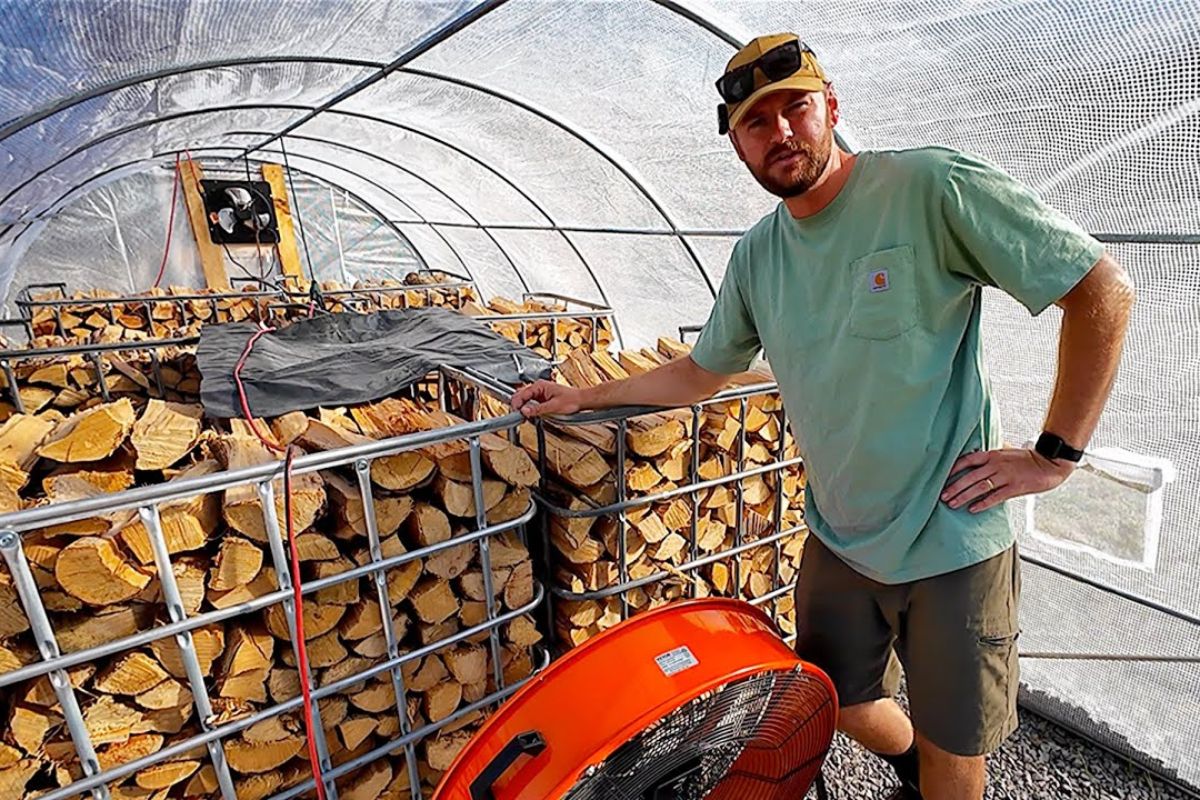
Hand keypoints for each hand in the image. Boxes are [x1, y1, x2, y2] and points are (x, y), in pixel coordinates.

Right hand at [510, 380, 583, 417]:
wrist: (580, 400)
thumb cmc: (571, 400)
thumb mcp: (553, 406)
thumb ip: (537, 409)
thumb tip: (525, 411)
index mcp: (540, 385)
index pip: (522, 394)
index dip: (517, 403)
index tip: (515, 412)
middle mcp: (538, 388)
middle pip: (521, 395)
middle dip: (517, 405)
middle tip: (517, 416)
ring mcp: (540, 393)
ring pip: (525, 399)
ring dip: (522, 407)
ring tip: (522, 416)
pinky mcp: (542, 399)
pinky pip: (531, 403)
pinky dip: (528, 409)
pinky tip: (528, 414)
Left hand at [941, 447, 1074, 512]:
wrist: (1049, 463)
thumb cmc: (1026, 459)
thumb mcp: (1005, 452)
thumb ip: (990, 457)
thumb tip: (972, 457)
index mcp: (992, 455)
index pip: (968, 460)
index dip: (954, 469)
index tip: (942, 477)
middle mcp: (996, 465)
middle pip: (970, 476)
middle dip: (954, 487)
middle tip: (942, 495)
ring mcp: (1005, 476)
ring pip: (980, 487)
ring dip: (964, 496)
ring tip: (952, 503)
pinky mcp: (1015, 488)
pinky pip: (995, 497)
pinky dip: (983, 503)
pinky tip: (972, 509)